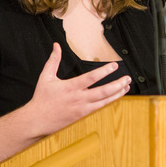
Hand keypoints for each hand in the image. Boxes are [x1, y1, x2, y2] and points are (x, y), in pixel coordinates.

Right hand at [0, 43, 130, 164]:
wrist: (37, 120)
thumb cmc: (41, 99)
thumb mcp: (46, 77)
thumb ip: (53, 60)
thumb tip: (56, 46)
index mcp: (71, 87)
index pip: (92, 78)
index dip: (104, 71)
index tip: (114, 66)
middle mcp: (79, 98)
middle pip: (103, 91)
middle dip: (117, 84)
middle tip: (127, 78)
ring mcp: (82, 108)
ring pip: (104, 101)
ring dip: (117, 94)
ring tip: (126, 87)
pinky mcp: (82, 116)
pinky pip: (99, 108)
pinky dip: (109, 102)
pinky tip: (115, 97)